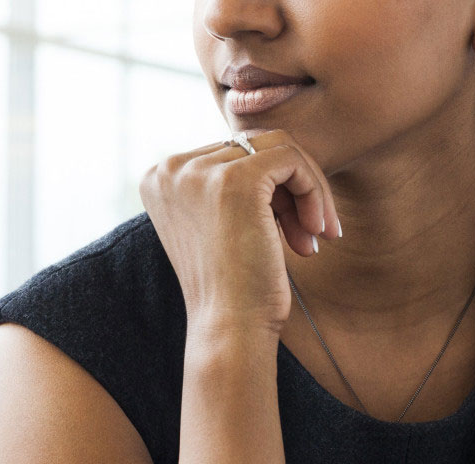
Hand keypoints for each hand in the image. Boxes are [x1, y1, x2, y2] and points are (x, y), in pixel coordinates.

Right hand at [138, 128, 340, 336]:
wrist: (229, 328)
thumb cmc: (232, 286)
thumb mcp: (218, 223)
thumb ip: (228, 182)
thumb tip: (277, 147)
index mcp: (159, 177)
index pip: (228, 153)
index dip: (266, 188)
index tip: (284, 231)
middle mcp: (171, 167)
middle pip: (252, 146)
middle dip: (289, 190)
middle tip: (307, 235)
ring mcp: (200, 171)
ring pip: (276, 148)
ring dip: (306, 189)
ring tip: (315, 234)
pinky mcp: (236, 179)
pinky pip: (292, 160)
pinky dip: (314, 190)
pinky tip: (316, 232)